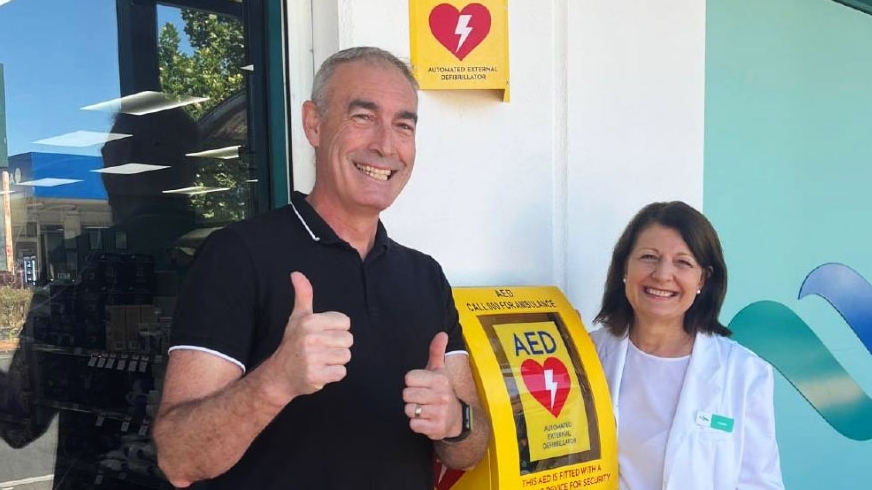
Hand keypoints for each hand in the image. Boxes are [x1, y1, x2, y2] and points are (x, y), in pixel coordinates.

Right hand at [273, 272, 352, 398]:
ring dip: (335, 361)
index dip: (336, 330)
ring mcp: (313, 358)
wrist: (279, 375)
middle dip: (337, 346)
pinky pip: (341, 373)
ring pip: (346, 356)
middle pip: (348, 340)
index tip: (322, 335)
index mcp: (310, 321)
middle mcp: (311, 338)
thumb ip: (303, 295)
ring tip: (320, 360)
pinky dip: (333, 374)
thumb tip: (296, 273)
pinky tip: (320, 371)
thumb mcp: (298, 317)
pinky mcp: (316, 376)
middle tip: (321, 350)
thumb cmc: (293, 343)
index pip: (345, 322)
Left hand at [403, 332, 460, 439]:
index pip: (409, 378)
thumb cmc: (442, 391)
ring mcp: (440, 413)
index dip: (412, 382)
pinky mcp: (436, 428)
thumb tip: (442, 333)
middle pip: (406, 394)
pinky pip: (413, 425)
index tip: (422, 385)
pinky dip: (417, 424)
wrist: (456, 418)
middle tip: (423, 398)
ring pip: (409, 410)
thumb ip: (437, 352)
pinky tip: (426, 420)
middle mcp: (442, 396)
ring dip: (413, 411)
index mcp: (441, 380)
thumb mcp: (440, 371)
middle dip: (411, 398)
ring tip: (425, 409)